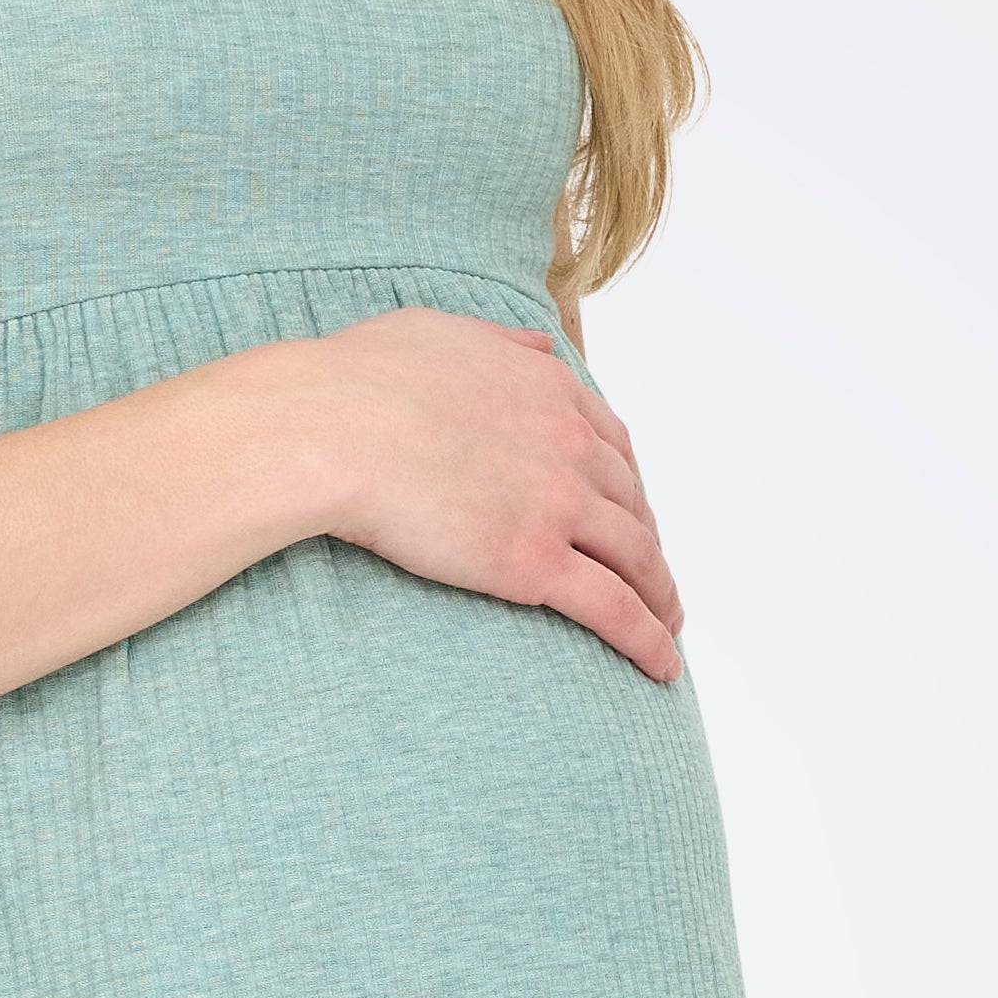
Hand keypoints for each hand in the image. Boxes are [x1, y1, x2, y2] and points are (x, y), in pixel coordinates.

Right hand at [271, 309, 683, 680]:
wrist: (330, 428)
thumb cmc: (360, 380)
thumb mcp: (445, 332)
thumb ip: (502, 343)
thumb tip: (540, 347)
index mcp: (550, 389)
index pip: (613, 443)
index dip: (627, 484)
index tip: (629, 509)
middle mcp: (570, 443)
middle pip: (631, 502)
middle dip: (646, 542)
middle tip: (650, 575)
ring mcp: (559, 504)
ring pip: (636, 557)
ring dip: (660, 595)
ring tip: (667, 628)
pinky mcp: (535, 562)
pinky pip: (613, 608)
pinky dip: (647, 639)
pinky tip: (662, 665)